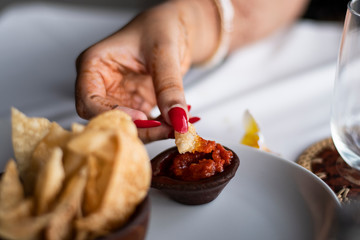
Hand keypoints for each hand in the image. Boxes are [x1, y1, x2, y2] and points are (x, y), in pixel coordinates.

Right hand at [75, 0, 217, 142]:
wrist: (177, 27)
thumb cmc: (161, 27)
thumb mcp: (164, 52)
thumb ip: (168, 86)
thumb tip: (178, 119)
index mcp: (94, 65)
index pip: (90, 100)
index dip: (113, 113)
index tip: (142, 118)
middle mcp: (102, 84)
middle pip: (108, 118)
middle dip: (137, 128)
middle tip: (166, 130)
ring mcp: (118, 96)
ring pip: (127, 125)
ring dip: (152, 132)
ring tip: (178, 128)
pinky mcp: (135, 105)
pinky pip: (144, 124)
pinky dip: (161, 128)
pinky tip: (179, 125)